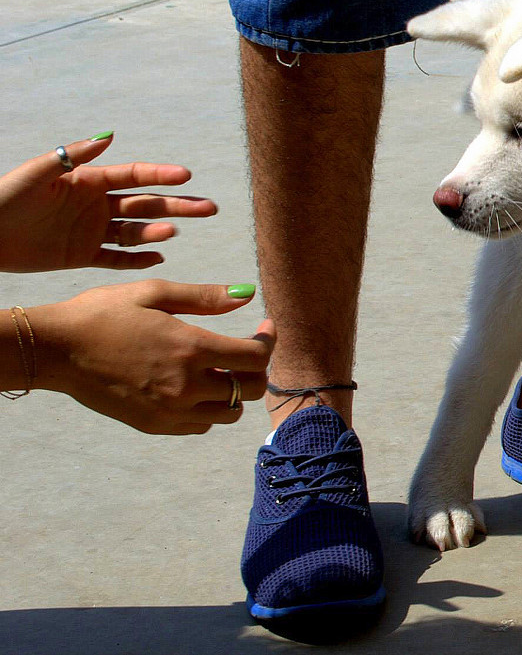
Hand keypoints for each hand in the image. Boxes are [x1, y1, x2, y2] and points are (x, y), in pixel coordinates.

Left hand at [0, 134, 216, 271]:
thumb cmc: (6, 197)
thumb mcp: (38, 173)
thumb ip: (74, 156)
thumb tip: (110, 134)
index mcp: (89, 181)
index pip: (133, 176)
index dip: (160, 175)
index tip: (186, 176)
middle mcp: (96, 205)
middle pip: (146, 204)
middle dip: (177, 206)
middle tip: (208, 208)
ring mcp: (93, 231)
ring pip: (135, 232)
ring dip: (157, 232)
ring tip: (174, 233)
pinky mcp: (84, 255)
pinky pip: (118, 259)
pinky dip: (138, 259)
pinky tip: (159, 257)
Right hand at [30, 280, 275, 434]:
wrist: (56, 349)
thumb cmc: (104, 313)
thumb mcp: (154, 293)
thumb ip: (205, 297)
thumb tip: (248, 295)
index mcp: (190, 348)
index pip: (256, 357)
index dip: (268, 340)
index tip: (264, 327)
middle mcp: (185, 386)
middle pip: (250, 389)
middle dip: (255, 368)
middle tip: (243, 349)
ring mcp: (170, 411)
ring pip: (228, 413)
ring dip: (233, 392)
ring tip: (218, 369)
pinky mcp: (154, 425)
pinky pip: (200, 426)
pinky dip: (208, 409)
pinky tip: (194, 387)